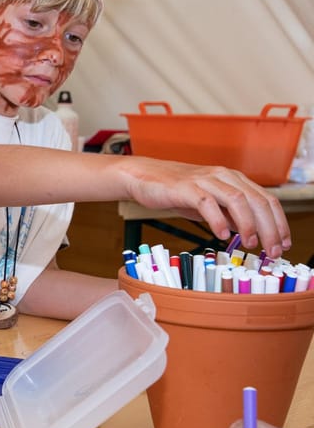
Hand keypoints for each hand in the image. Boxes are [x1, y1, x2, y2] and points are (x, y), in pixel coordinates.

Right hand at [125, 160, 289, 257]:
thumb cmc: (176, 190)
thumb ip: (229, 214)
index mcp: (233, 179)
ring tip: (249, 244)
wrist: (144, 176)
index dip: (279, 223)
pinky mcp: (186, 187)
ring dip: (248, 224)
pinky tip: (221, 234)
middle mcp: (223, 176)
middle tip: (271, 251)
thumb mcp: (209, 203)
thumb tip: (250, 232)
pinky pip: (207, 203)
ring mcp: (205, 180)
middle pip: (256, 201)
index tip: (283, 244)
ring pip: (237, 200)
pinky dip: (217, 220)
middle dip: (269, 228)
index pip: (266, 199)